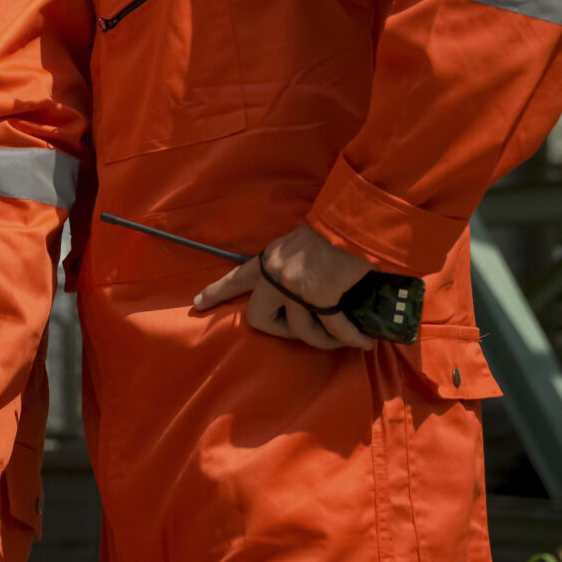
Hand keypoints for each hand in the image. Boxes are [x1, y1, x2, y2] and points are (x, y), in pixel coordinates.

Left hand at [192, 221, 372, 350]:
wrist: (353, 219)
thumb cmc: (333, 228)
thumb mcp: (302, 244)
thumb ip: (294, 264)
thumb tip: (309, 287)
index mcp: (269, 259)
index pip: (236, 278)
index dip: (217, 293)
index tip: (198, 304)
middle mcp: (274, 274)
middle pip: (258, 318)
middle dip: (280, 332)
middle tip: (302, 334)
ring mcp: (293, 287)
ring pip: (300, 331)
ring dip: (324, 341)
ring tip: (344, 341)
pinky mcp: (319, 297)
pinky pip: (333, 328)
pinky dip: (350, 337)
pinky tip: (363, 341)